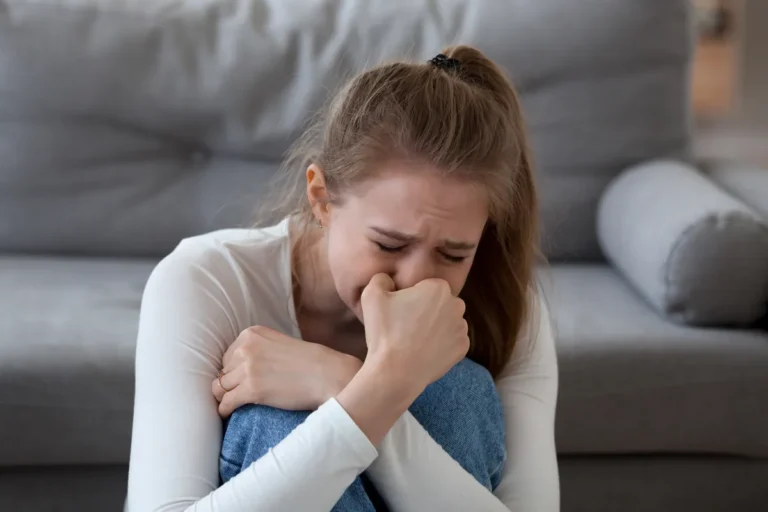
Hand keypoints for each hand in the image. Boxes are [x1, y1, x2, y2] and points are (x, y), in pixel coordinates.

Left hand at [212, 326, 361, 417]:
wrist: (328, 375)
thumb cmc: (310, 362)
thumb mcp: (280, 343)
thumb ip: (259, 349)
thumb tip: (240, 367)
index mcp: (252, 334)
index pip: (228, 355)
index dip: (234, 370)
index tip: (241, 381)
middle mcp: (246, 348)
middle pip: (223, 371)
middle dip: (230, 384)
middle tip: (239, 395)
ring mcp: (247, 368)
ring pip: (219, 387)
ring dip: (225, 397)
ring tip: (232, 406)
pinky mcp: (251, 389)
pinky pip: (225, 403)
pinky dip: (224, 410)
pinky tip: (229, 414)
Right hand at [335, 274, 468, 444]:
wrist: (396, 372)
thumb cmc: (384, 331)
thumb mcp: (372, 296)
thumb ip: (381, 279)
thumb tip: (388, 279)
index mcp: (438, 287)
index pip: (425, 287)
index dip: (411, 297)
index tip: (399, 311)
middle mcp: (456, 305)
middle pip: (439, 303)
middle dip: (426, 310)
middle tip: (406, 325)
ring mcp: (462, 328)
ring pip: (447, 321)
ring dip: (435, 326)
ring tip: (414, 340)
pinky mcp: (463, 348)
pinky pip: (451, 340)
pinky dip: (441, 344)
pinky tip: (424, 350)